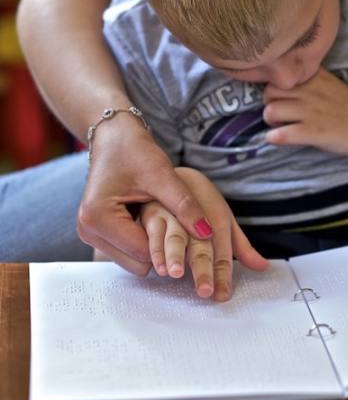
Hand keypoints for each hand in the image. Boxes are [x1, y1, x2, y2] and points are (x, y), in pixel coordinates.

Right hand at [77, 116, 211, 276]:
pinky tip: (155, 221)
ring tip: (165, 218)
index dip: (172, 246)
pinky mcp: (98, 233)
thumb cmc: (134, 150)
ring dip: (154, 245)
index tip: (189, 230)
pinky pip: (129, 251)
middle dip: (162, 248)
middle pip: (138, 263)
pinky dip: (146, 240)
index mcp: (98, 218)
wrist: (114, 137)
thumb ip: (184, 205)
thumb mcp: (162, 175)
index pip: (145, 253)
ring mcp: (91, 234)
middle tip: (177, 222)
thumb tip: (208, 233)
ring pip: (135, 261)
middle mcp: (88, 231)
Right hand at [141, 167, 268, 300]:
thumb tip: (263, 266)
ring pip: (174, 238)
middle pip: (200, 248)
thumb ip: (241, 247)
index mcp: (217, 221)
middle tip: (205, 290)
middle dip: (203, 270)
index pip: (221, 254)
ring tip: (176, 273)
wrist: (177, 175)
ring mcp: (174, 216)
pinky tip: (153, 265)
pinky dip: (152, 250)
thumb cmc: (203, 204)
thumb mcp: (224, 221)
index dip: (222, 276)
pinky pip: (150, 234)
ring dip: (174, 256)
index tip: (222, 295)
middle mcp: (196, 220)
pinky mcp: (151, 214)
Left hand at [263, 67, 347, 154]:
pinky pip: (281, 134)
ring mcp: (311, 112)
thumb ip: (308, 77)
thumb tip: (282, 78)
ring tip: (279, 124)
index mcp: (313, 76)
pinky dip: (274, 138)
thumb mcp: (329, 82)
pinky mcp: (313, 132)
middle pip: (269, 91)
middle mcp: (310, 91)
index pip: (279, 73)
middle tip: (278, 111)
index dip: (274, 85)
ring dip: (270, 120)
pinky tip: (279, 138)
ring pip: (271, 110)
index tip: (279, 94)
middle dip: (268, 102)